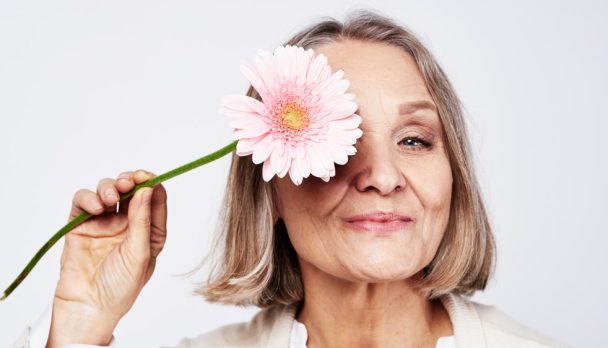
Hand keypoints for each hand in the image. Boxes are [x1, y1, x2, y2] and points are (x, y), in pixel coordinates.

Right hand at [47, 169, 166, 346]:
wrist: (88, 308)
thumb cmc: (120, 288)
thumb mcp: (140, 254)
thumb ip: (143, 221)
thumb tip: (147, 189)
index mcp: (149, 231)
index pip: (154, 199)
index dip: (151, 183)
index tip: (148, 176)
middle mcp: (127, 224)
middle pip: (130, 190)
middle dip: (129, 180)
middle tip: (127, 182)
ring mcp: (103, 223)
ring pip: (107, 191)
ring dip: (109, 188)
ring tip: (110, 199)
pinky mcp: (81, 225)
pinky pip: (83, 202)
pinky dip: (88, 198)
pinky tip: (95, 208)